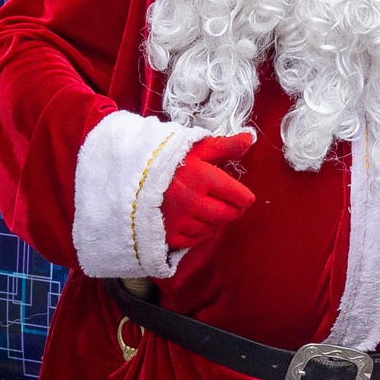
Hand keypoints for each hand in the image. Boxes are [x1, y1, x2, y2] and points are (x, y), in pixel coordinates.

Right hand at [162, 134, 254, 250]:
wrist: (130, 173)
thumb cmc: (166, 157)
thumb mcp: (196, 147)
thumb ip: (224, 146)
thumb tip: (249, 139)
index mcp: (203, 178)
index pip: (238, 196)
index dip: (244, 197)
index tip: (244, 197)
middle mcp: (194, 202)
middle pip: (227, 215)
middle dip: (233, 210)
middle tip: (230, 205)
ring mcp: (180, 220)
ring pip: (212, 228)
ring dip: (215, 221)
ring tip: (209, 210)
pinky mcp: (168, 234)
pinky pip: (194, 240)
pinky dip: (199, 233)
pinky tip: (195, 221)